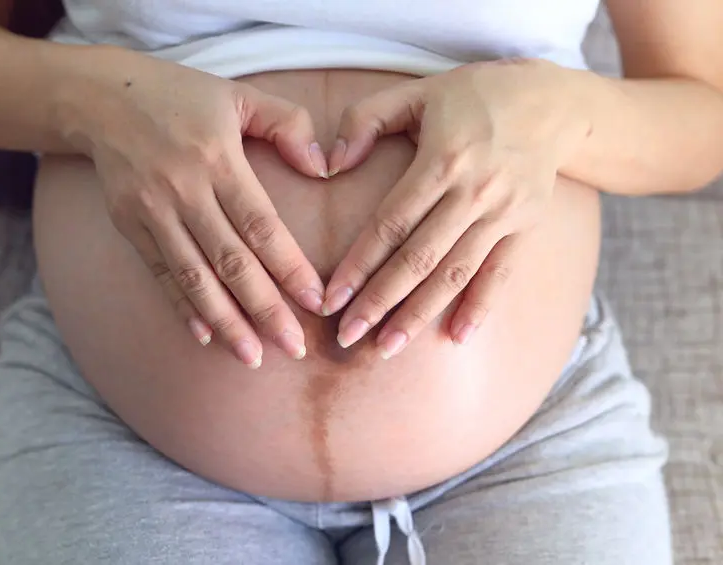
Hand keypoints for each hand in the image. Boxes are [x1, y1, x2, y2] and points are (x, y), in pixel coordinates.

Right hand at [72, 51, 330, 367]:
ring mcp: (152, 211)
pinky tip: (203, 337)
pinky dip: (181, 308)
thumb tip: (324, 168)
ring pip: (194, 278)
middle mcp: (184, 190)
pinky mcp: (129, 225)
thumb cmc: (181, 96)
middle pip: (231, 262)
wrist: (99, 98)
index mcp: (218, 159)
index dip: (290, 267)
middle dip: (264, 309)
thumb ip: (289, 124)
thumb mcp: (240, 95)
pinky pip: (160, 274)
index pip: (261, 225)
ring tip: (252, 357)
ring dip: (225, 322)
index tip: (316, 302)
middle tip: (294, 348)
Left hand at [321, 58, 588, 357]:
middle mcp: (474, 193)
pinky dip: (480, 307)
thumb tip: (329, 165)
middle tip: (347, 338)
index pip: (390, 225)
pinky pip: (501, 273)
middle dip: (379, 302)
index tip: (331, 299)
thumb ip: (365, 121)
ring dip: (419, 315)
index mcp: (441, 160)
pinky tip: (457, 338)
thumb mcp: (415, 92)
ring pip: (454, 274)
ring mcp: (504, 213)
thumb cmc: (473, 96)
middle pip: (418, 259)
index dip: (358, 265)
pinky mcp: (526, 227)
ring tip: (387, 348)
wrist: (553, 102)